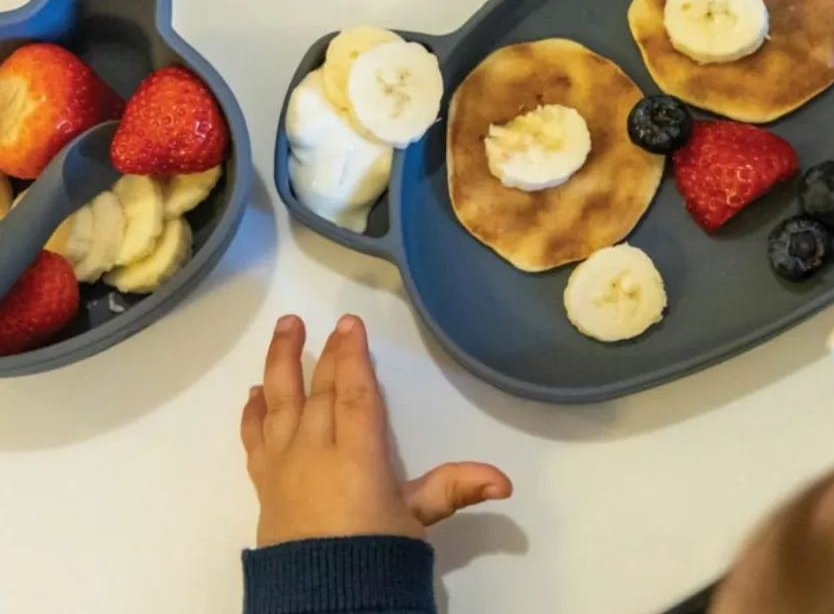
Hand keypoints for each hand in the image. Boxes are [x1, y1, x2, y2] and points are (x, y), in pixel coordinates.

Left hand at [241, 314, 512, 547]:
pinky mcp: (264, 483)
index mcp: (358, 453)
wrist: (320, 600)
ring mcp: (284, 464)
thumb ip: (455, 489)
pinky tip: (253, 393)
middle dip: (324, 353)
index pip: (354, 392)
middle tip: (322, 322)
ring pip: (279, 402)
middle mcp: (316, 449)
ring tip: (284, 329)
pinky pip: (254, 438)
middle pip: (320, 390)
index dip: (353, 355)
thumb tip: (505, 481)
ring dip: (279, 362)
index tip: (350, 323)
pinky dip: (252, 412)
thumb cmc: (374, 554)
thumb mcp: (417, 520)